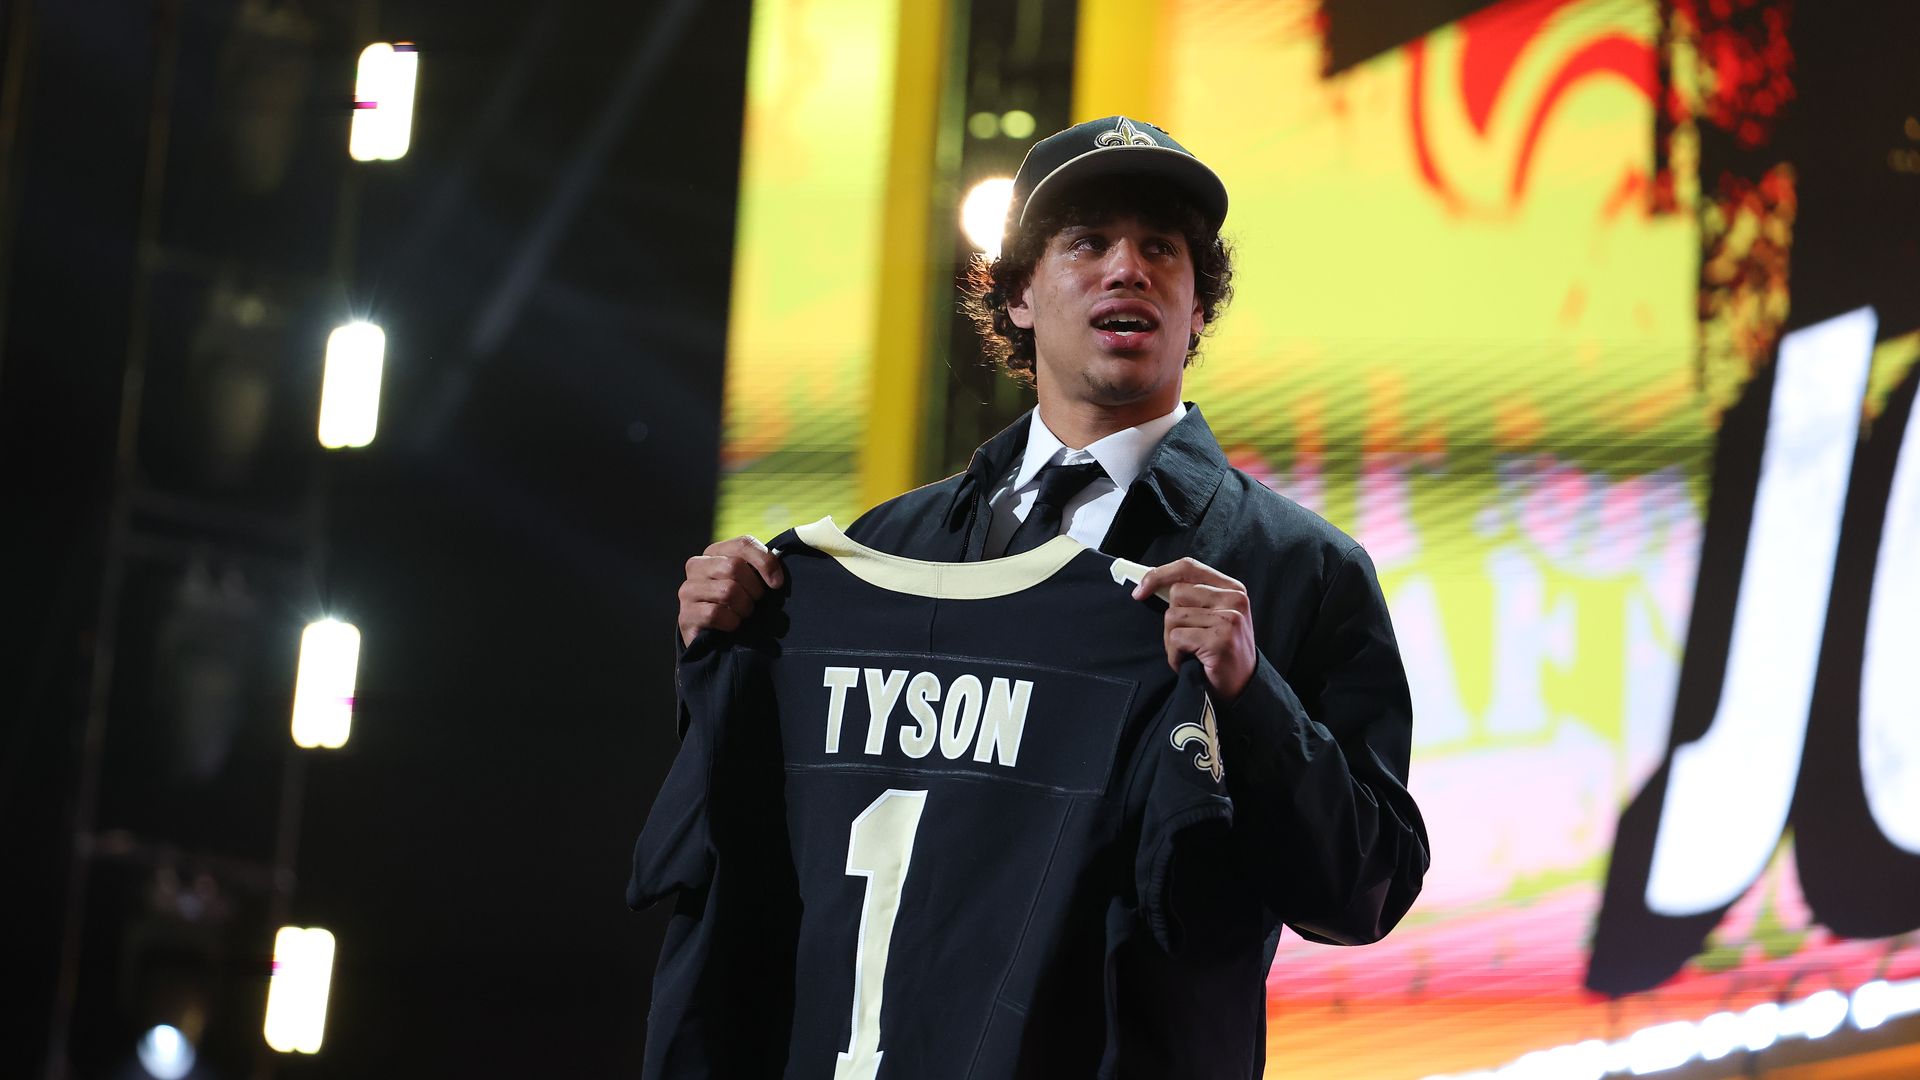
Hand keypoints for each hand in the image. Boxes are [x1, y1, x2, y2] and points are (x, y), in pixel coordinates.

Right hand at [677, 536, 784, 645]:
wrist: (713, 637)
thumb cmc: (737, 604)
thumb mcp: (751, 581)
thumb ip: (761, 567)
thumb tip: (777, 576)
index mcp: (714, 552)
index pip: (743, 544)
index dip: (765, 562)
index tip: (777, 583)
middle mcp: (696, 566)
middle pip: (735, 567)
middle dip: (754, 589)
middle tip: (756, 602)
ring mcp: (688, 590)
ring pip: (727, 591)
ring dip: (744, 608)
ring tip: (744, 614)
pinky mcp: (686, 614)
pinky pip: (716, 613)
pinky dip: (732, 622)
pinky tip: (732, 625)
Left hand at [1131, 557, 1256, 703]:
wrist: (1242, 687)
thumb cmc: (1220, 652)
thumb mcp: (1213, 616)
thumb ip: (1192, 596)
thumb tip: (1150, 582)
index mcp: (1232, 588)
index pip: (1188, 567)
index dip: (1159, 574)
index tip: (1139, 590)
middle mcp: (1234, 599)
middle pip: (1176, 592)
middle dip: (1171, 619)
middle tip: (1186, 639)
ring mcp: (1228, 619)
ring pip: (1173, 616)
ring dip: (1172, 640)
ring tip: (1191, 652)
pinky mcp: (1219, 640)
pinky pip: (1176, 639)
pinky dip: (1175, 655)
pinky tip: (1190, 662)